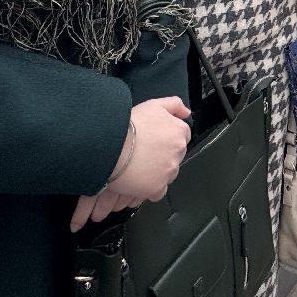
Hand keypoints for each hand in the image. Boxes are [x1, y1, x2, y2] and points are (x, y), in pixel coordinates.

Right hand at [72, 96, 192, 230]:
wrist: (109, 145)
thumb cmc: (127, 126)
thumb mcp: (153, 105)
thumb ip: (174, 105)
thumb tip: (187, 113)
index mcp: (179, 132)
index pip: (181, 136)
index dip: (165, 138)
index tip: (154, 141)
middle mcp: (177, 152)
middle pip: (174, 156)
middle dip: (161, 156)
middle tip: (143, 153)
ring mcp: (168, 171)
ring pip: (167, 174)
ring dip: (156, 172)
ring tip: (137, 165)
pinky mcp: (157, 188)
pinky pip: (157, 192)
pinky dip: (149, 188)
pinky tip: (137, 179)